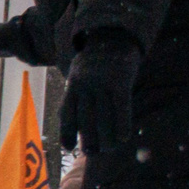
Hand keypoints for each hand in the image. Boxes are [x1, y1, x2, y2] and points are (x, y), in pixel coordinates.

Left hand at [58, 34, 139, 156]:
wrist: (115, 34)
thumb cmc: (95, 60)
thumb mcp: (78, 73)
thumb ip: (73, 94)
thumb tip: (65, 120)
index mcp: (73, 84)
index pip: (67, 113)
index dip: (66, 132)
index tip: (69, 147)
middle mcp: (86, 84)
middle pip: (85, 119)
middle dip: (88, 139)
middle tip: (92, 153)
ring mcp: (104, 83)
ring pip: (104, 117)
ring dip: (107, 137)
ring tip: (109, 149)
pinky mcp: (121, 81)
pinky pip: (122, 107)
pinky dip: (122, 125)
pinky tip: (124, 138)